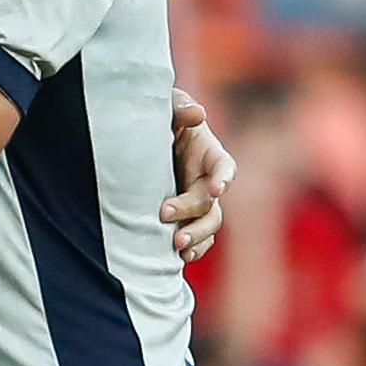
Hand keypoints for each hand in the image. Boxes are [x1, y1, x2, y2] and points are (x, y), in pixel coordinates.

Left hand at [160, 91, 234, 262]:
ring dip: (196, 235)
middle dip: (191, 210)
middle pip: (211, 202)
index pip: (225, 166)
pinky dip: (194, 249)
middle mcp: (208, 181)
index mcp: (209, 154)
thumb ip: (180, 107)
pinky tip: (180, 257)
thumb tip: (198, 113)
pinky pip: (200, 239)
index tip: (216, 188)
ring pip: (209, 224)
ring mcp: (199, 203)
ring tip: (175, 244)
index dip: (224, 178)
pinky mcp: (186, 218)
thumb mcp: (167, 107)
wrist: (140, 143)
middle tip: (165, 212)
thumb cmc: (159, 119)